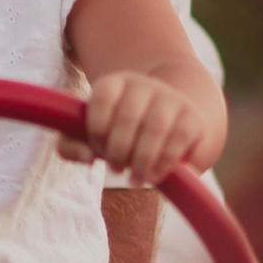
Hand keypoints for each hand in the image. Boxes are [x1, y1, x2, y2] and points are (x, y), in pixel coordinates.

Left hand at [61, 72, 216, 184]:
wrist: (169, 123)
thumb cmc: (120, 133)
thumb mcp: (91, 135)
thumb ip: (70, 145)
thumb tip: (86, 156)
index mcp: (115, 83)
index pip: (101, 99)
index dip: (96, 130)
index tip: (97, 150)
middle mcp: (143, 85)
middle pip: (127, 117)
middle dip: (118, 150)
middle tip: (115, 169)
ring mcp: (170, 98)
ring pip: (155, 129)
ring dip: (141, 160)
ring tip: (135, 178)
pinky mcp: (192, 117)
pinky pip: (178, 139)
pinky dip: (164, 162)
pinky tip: (155, 175)